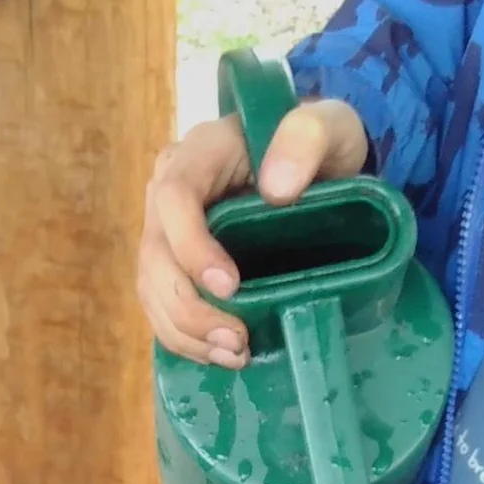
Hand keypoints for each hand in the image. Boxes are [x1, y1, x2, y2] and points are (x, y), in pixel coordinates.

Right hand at [139, 100, 369, 368]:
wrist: (321, 169)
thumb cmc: (323, 145)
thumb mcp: (330, 128)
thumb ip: (307, 138)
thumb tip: (276, 189)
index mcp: (200, 153)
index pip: (174, 197)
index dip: (192, 246)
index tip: (229, 287)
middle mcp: (170, 191)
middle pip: (156, 255)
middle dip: (190, 307)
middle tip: (237, 341)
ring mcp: (169, 231)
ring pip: (153, 288)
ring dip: (187, 332)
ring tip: (235, 356)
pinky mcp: (179, 266)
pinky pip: (164, 308)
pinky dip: (188, 339)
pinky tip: (223, 356)